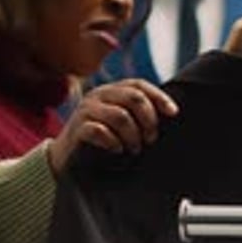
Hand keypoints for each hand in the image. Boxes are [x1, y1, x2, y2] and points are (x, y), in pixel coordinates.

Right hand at [48, 79, 178, 175]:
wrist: (67, 157)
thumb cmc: (102, 140)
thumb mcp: (121, 122)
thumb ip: (137, 113)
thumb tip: (171, 114)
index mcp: (112, 91)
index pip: (139, 85)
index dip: (159, 97)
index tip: (173, 113)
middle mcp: (99, 95)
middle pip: (133, 98)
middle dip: (148, 119)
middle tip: (151, 138)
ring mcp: (86, 110)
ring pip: (120, 116)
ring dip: (133, 135)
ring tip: (134, 149)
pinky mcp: (77, 128)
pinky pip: (99, 131)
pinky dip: (113, 142)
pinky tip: (117, 150)